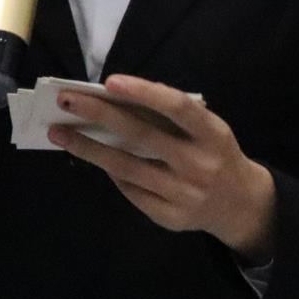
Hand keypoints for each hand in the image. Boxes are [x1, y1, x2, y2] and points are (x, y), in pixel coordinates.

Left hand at [47, 75, 275, 260]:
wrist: (240, 204)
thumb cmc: (213, 153)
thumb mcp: (207, 130)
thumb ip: (172, 118)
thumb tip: (114, 101)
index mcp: (212, 134)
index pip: (177, 108)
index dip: (144, 93)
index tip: (109, 82)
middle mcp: (199, 164)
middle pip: (141, 137)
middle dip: (99, 116)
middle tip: (65, 101)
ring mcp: (183, 194)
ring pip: (125, 168)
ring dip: (87, 148)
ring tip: (59, 132)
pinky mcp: (169, 217)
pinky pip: (130, 190)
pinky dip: (109, 172)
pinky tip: (91, 158)